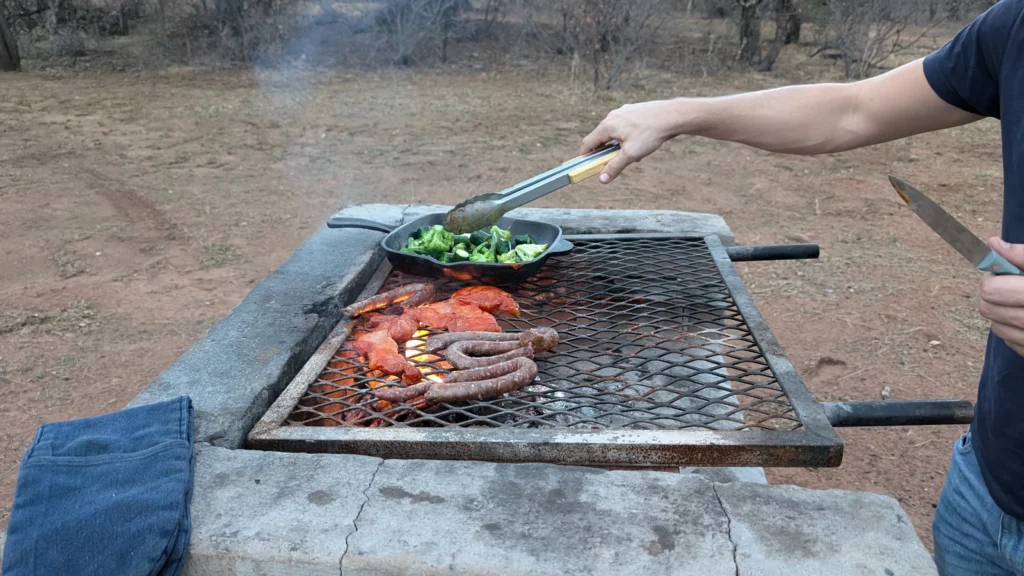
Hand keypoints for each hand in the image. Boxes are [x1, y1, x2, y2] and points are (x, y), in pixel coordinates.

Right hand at [579, 100, 677, 183]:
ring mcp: (622, 112)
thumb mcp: (631, 154)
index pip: (588, 142)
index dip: (585, 155)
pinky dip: (626, 136)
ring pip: (613, 132)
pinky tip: (640, 142)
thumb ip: (614, 166)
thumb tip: (602, 179)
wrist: (671, 116)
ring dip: (617, 144)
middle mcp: (612, 116)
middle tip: (613, 162)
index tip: (586, 165)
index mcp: (607, 126)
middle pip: (600, 137)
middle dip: (605, 151)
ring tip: (633, 153)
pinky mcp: (632, 110)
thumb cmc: (650, 134)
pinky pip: (624, 126)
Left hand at [978, 237, 1023, 355]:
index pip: (991, 291)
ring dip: (1004, 312)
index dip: (992, 279)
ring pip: (995, 326)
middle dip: (995, 294)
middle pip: (987, 308)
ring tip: (1023, 302)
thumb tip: (992, 244)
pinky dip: (1014, 329)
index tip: (1002, 273)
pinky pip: (1009, 341)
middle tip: (1012, 285)